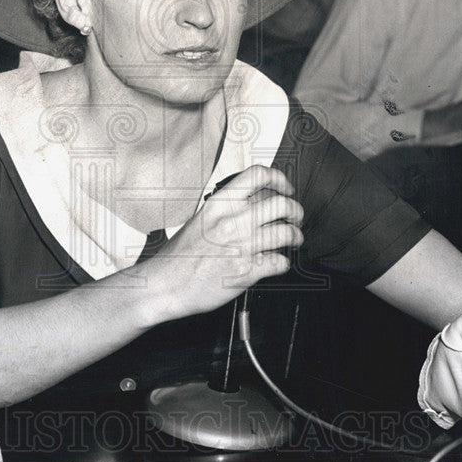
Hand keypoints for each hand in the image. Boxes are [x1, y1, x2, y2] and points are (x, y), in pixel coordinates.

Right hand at [136, 165, 303, 321]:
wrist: (165, 285)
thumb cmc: (179, 256)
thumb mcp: (200, 220)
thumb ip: (227, 210)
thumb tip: (256, 202)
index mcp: (220, 205)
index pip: (258, 176)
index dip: (279, 179)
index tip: (286, 188)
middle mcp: (232, 221)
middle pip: (282, 203)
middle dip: (296, 211)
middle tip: (295, 218)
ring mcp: (240, 246)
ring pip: (286, 233)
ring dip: (296, 237)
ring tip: (293, 240)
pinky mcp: (246, 271)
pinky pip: (280, 262)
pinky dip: (283, 263)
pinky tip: (276, 263)